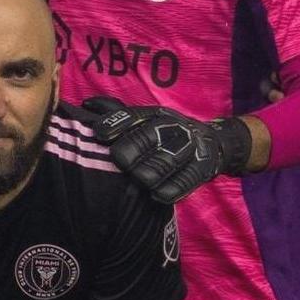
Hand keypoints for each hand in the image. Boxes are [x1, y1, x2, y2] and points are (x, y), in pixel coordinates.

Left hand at [81, 94, 249, 202]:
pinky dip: (168, 191)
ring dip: (146, 174)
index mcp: (154, 115)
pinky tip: (156, 195)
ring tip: (139, 180)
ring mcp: (189, 147)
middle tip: (121, 164)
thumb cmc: (165, 134)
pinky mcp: (202, 168)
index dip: (115, 124)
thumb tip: (86, 104)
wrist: (212, 144)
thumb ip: (116, 114)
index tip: (100, 134)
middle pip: (145, 139)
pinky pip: (183, 182)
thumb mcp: (144, 121)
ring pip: (163, 162)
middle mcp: (172, 127)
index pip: (132, 116)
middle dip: (128, 153)